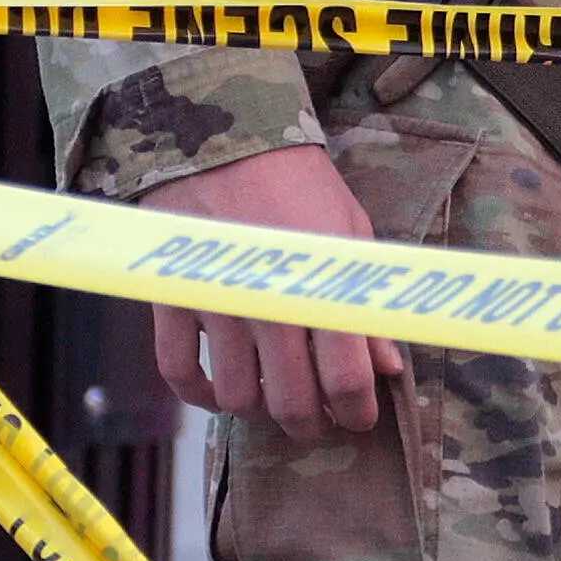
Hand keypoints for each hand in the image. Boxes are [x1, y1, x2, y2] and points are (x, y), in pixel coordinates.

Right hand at [140, 144, 398, 441]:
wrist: (224, 136)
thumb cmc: (300, 184)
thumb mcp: (351, 235)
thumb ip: (367, 304)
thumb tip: (388, 366)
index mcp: (322, 287)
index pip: (346, 380)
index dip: (357, 411)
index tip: (360, 418)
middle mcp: (269, 305)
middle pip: (290, 401)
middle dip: (310, 424)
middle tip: (319, 420)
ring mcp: (216, 305)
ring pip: (236, 396)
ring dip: (258, 411)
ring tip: (274, 401)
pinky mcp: (172, 298)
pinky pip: (177, 371)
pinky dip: (197, 394)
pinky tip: (219, 393)